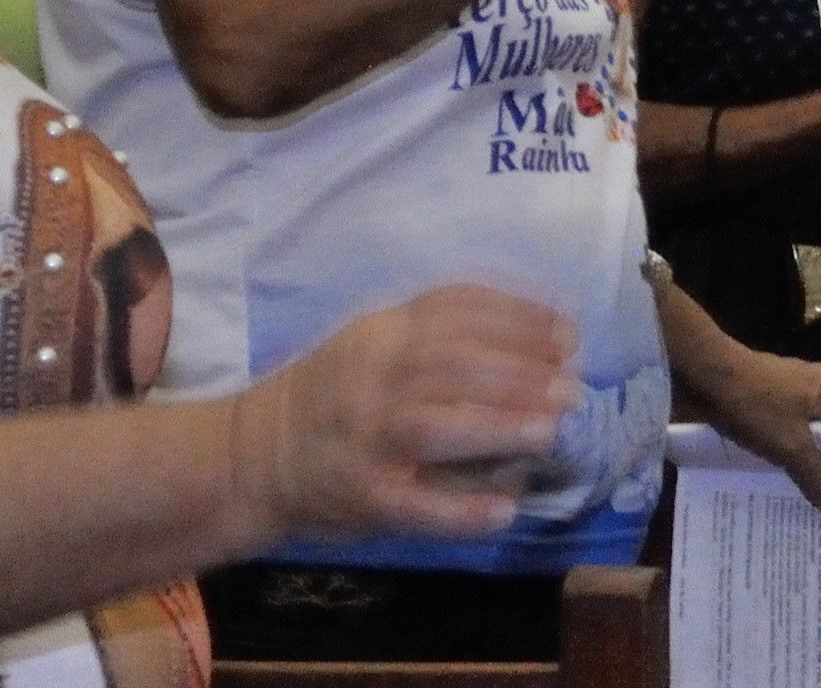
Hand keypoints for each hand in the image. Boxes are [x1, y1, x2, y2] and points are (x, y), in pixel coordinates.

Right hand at [227, 286, 578, 549]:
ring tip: (551, 432)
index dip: (522, 318)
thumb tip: (545, 332)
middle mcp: (371, 381)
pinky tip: (505, 508)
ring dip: (503, 428)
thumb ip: (443, 329)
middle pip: (453, 365)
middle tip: (571, 389)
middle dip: (522, 373)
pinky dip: (464, 510)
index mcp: (381, 334)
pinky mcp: (360, 499)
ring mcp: (364, 442)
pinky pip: (416, 507)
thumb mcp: (376, 340)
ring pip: (437, 428)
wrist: (248, 458)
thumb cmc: (334, 393)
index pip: (458, 310)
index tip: (568, 335)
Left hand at [681, 335, 820, 516]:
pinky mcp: (766, 396)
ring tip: (802, 498)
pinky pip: (784, 428)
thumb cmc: (756, 404)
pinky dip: (782, 449)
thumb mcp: (789, 444)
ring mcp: (792, 388)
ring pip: (808, 431)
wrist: (702, 375)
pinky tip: (773, 475)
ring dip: (803, 459)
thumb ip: (817, 474)